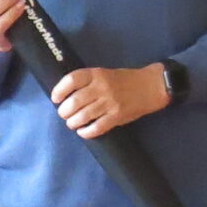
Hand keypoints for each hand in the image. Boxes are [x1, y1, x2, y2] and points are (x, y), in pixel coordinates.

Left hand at [50, 65, 169, 140]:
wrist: (151, 86)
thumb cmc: (125, 79)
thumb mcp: (105, 73)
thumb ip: (88, 82)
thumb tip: (67, 96)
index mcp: (97, 74)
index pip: (72, 80)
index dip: (59, 90)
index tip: (55, 98)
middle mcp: (102, 87)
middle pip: (74, 101)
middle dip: (64, 111)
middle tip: (64, 114)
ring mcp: (109, 103)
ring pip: (83, 116)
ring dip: (73, 122)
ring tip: (72, 123)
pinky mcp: (117, 116)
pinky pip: (96, 127)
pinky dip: (86, 132)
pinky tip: (83, 131)